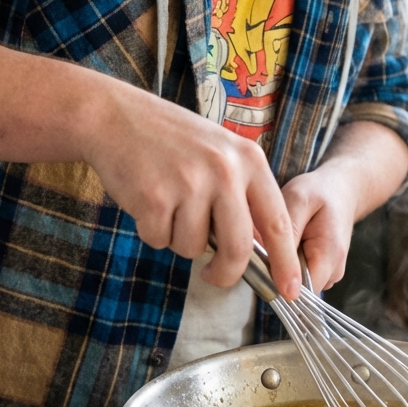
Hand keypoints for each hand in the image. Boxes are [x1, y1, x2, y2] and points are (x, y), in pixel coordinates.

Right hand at [81, 80, 300, 297]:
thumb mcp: (221, 152)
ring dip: (178, 238)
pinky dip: (152, 230)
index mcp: (248, 160)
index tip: (290, 290)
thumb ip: (242, 192)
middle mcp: (225, 171)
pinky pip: (160, 240)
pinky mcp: (155, 199)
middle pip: (238, 248)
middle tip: (214, 275)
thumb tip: (257, 250)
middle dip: (226, 272)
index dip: (286, 262)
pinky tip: (147, 200)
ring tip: (167, 203)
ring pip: (193, 247)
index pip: (278, 221)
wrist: (117, 116)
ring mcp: (190, 184)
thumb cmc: (171, 138)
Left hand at [281, 165, 357, 292]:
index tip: (264, 254)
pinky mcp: (323, 273)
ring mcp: (330, 275)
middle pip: (295, 289)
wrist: (342, 191)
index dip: (275, 277)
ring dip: (284, 265)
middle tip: (274, 238)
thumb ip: (286, 233)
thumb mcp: (298, 200)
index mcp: (329, 255)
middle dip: (277, 268)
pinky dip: (290, 262)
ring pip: (295, 284)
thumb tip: (269, 264)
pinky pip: (299, 277)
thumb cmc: (319, 192)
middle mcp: (333, 272)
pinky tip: (293, 242)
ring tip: (288, 236)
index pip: (298, 290)